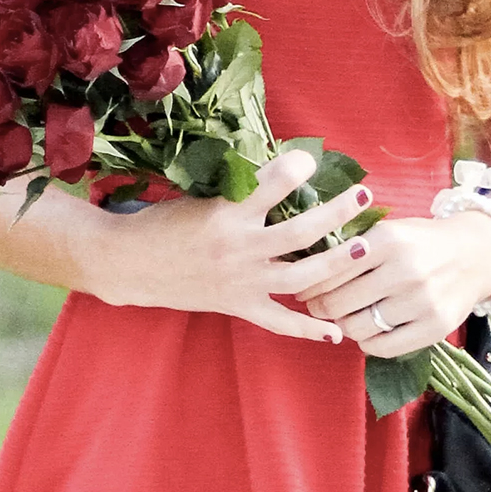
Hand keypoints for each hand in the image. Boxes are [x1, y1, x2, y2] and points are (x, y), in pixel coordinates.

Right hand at [91, 151, 373, 340]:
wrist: (127, 263)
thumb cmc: (161, 222)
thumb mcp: (198, 196)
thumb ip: (238, 188)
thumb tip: (281, 170)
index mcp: (227, 213)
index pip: (273, 183)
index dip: (297, 167)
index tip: (312, 159)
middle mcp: (239, 248)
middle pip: (302, 231)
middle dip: (337, 211)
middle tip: (363, 194)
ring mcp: (242, 281)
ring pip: (302, 277)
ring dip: (336, 263)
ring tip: (363, 247)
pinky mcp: (238, 306)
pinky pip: (280, 322)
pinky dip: (308, 330)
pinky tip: (336, 333)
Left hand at [290, 207, 490, 353]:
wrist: (477, 254)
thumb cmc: (422, 243)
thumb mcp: (389, 231)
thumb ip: (352, 247)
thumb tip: (301, 268)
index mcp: (388, 240)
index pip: (329, 270)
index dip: (309, 285)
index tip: (304, 290)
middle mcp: (405, 270)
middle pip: (338, 303)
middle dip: (321, 308)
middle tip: (318, 308)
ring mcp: (422, 301)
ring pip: (358, 328)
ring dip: (344, 327)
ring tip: (346, 319)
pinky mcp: (435, 327)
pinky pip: (383, 347)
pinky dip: (368, 343)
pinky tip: (370, 332)